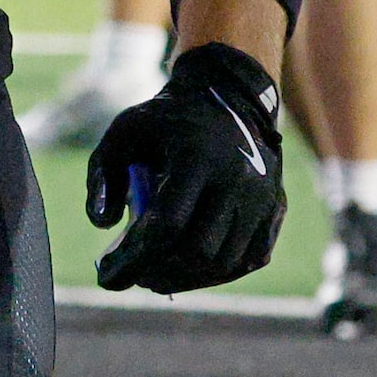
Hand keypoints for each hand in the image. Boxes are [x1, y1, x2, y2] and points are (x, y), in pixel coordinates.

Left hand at [86, 42, 287, 293]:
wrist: (225, 98)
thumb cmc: (165, 120)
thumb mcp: (123, 132)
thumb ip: (102, 174)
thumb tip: (101, 225)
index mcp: (197, 158)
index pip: (169, 224)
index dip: (137, 256)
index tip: (108, 275)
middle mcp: (237, 181)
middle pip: (199, 249)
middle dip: (161, 271)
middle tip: (135, 278)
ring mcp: (262, 198)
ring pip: (226, 260)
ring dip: (189, 278)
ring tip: (156, 277)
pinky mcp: (275, 209)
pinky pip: (251, 258)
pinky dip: (219, 273)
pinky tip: (190, 273)